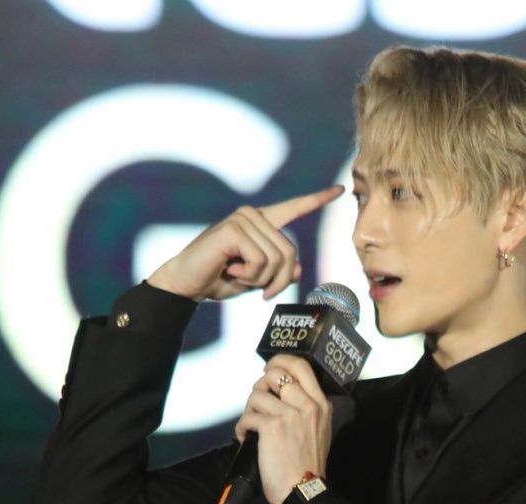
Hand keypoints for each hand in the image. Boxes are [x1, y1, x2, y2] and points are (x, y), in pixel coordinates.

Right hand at [144, 185, 344, 302]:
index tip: (340, 189)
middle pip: (291, 251)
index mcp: (261, 223)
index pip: (294, 208)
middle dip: (280, 280)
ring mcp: (243, 218)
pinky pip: (260, 260)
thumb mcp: (256, 279)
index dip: (317, 200)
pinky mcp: (233, 229)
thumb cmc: (219, 280)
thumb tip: (298, 269)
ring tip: (239, 276)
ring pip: (277, 258)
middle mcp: (254, 215)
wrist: (186, 285)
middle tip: (263, 292)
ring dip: (261, 279)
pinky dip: (249, 275)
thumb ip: (278, 272)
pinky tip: (230, 270)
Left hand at [234, 354, 332, 503]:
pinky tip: (246, 438)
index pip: (302, 366)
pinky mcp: (271, 427)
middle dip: (260, 385)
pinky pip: (247, 417)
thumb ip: (306, 408)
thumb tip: (280, 393)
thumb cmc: (309, 463)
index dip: (280, 361)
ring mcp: (289, 415)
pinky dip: (242, 428)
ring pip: (257, 395)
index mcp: (321, 404)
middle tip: (258, 401)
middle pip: (276, 374)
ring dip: (249, 410)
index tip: (269, 369)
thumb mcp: (319, 429)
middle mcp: (308, 405)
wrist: (303, 489)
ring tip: (252, 426)